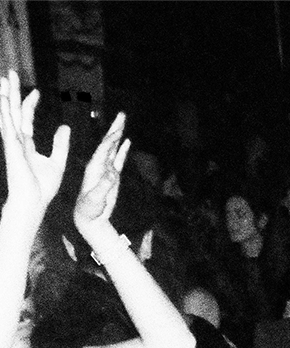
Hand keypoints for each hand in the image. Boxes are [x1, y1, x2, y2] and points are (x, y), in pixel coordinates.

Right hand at [0, 71, 69, 218]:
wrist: (33, 202)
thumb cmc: (42, 188)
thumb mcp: (56, 162)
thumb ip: (60, 144)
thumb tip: (65, 127)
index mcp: (27, 144)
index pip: (26, 118)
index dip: (30, 103)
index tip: (36, 91)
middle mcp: (17, 141)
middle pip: (14, 111)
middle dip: (13, 92)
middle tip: (10, 72)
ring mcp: (12, 143)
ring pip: (8, 114)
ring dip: (5, 96)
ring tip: (3, 78)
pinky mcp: (11, 146)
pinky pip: (7, 124)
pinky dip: (4, 110)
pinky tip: (3, 97)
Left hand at [73, 113, 129, 231]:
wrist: (90, 218)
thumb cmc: (89, 209)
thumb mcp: (95, 198)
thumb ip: (103, 186)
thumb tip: (112, 173)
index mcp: (94, 168)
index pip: (103, 150)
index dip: (110, 141)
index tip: (118, 131)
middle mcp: (99, 165)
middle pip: (108, 143)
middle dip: (115, 129)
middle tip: (122, 114)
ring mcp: (106, 169)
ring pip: (113, 148)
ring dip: (118, 134)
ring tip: (123, 120)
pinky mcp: (112, 175)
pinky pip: (118, 159)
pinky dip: (122, 150)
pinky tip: (127, 141)